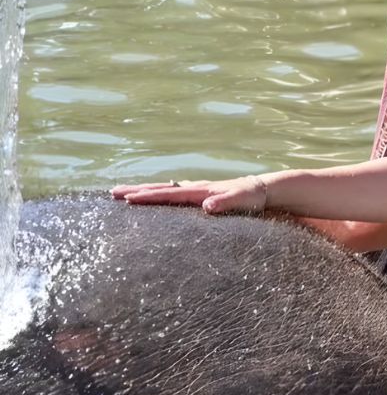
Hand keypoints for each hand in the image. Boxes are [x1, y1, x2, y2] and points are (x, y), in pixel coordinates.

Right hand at [112, 176, 268, 214]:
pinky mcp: (203, 195)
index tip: (125, 199)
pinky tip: (158, 197)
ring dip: (146, 191)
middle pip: (161, 188)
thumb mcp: (243, 201)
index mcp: (202, 190)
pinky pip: (176, 194)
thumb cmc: (255, 198)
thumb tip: (206, 206)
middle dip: (136, 190)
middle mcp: (196, 188)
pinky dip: (162, 194)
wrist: (267, 190)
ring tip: (126, 195)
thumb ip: (226, 203)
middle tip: (111, 193)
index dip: (146, 197)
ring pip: (166, 189)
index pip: (169, 194)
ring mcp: (199, 191)